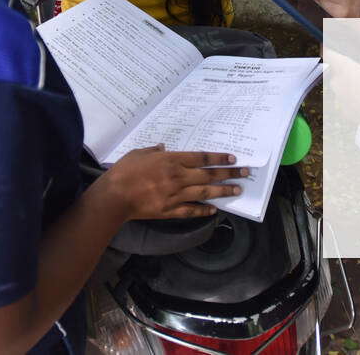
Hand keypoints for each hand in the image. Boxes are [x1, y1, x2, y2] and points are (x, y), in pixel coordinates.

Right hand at [98, 147, 247, 220]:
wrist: (114, 197)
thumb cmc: (124, 172)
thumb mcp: (139, 153)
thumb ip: (153, 150)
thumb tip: (163, 148)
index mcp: (171, 160)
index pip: (201, 158)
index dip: (218, 158)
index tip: (232, 159)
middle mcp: (178, 177)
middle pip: (208, 175)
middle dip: (228, 174)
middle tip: (244, 173)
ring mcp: (175, 195)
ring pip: (205, 192)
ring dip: (222, 191)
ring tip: (237, 190)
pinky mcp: (169, 211)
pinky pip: (191, 210)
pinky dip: (203, 210)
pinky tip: (214, 209)